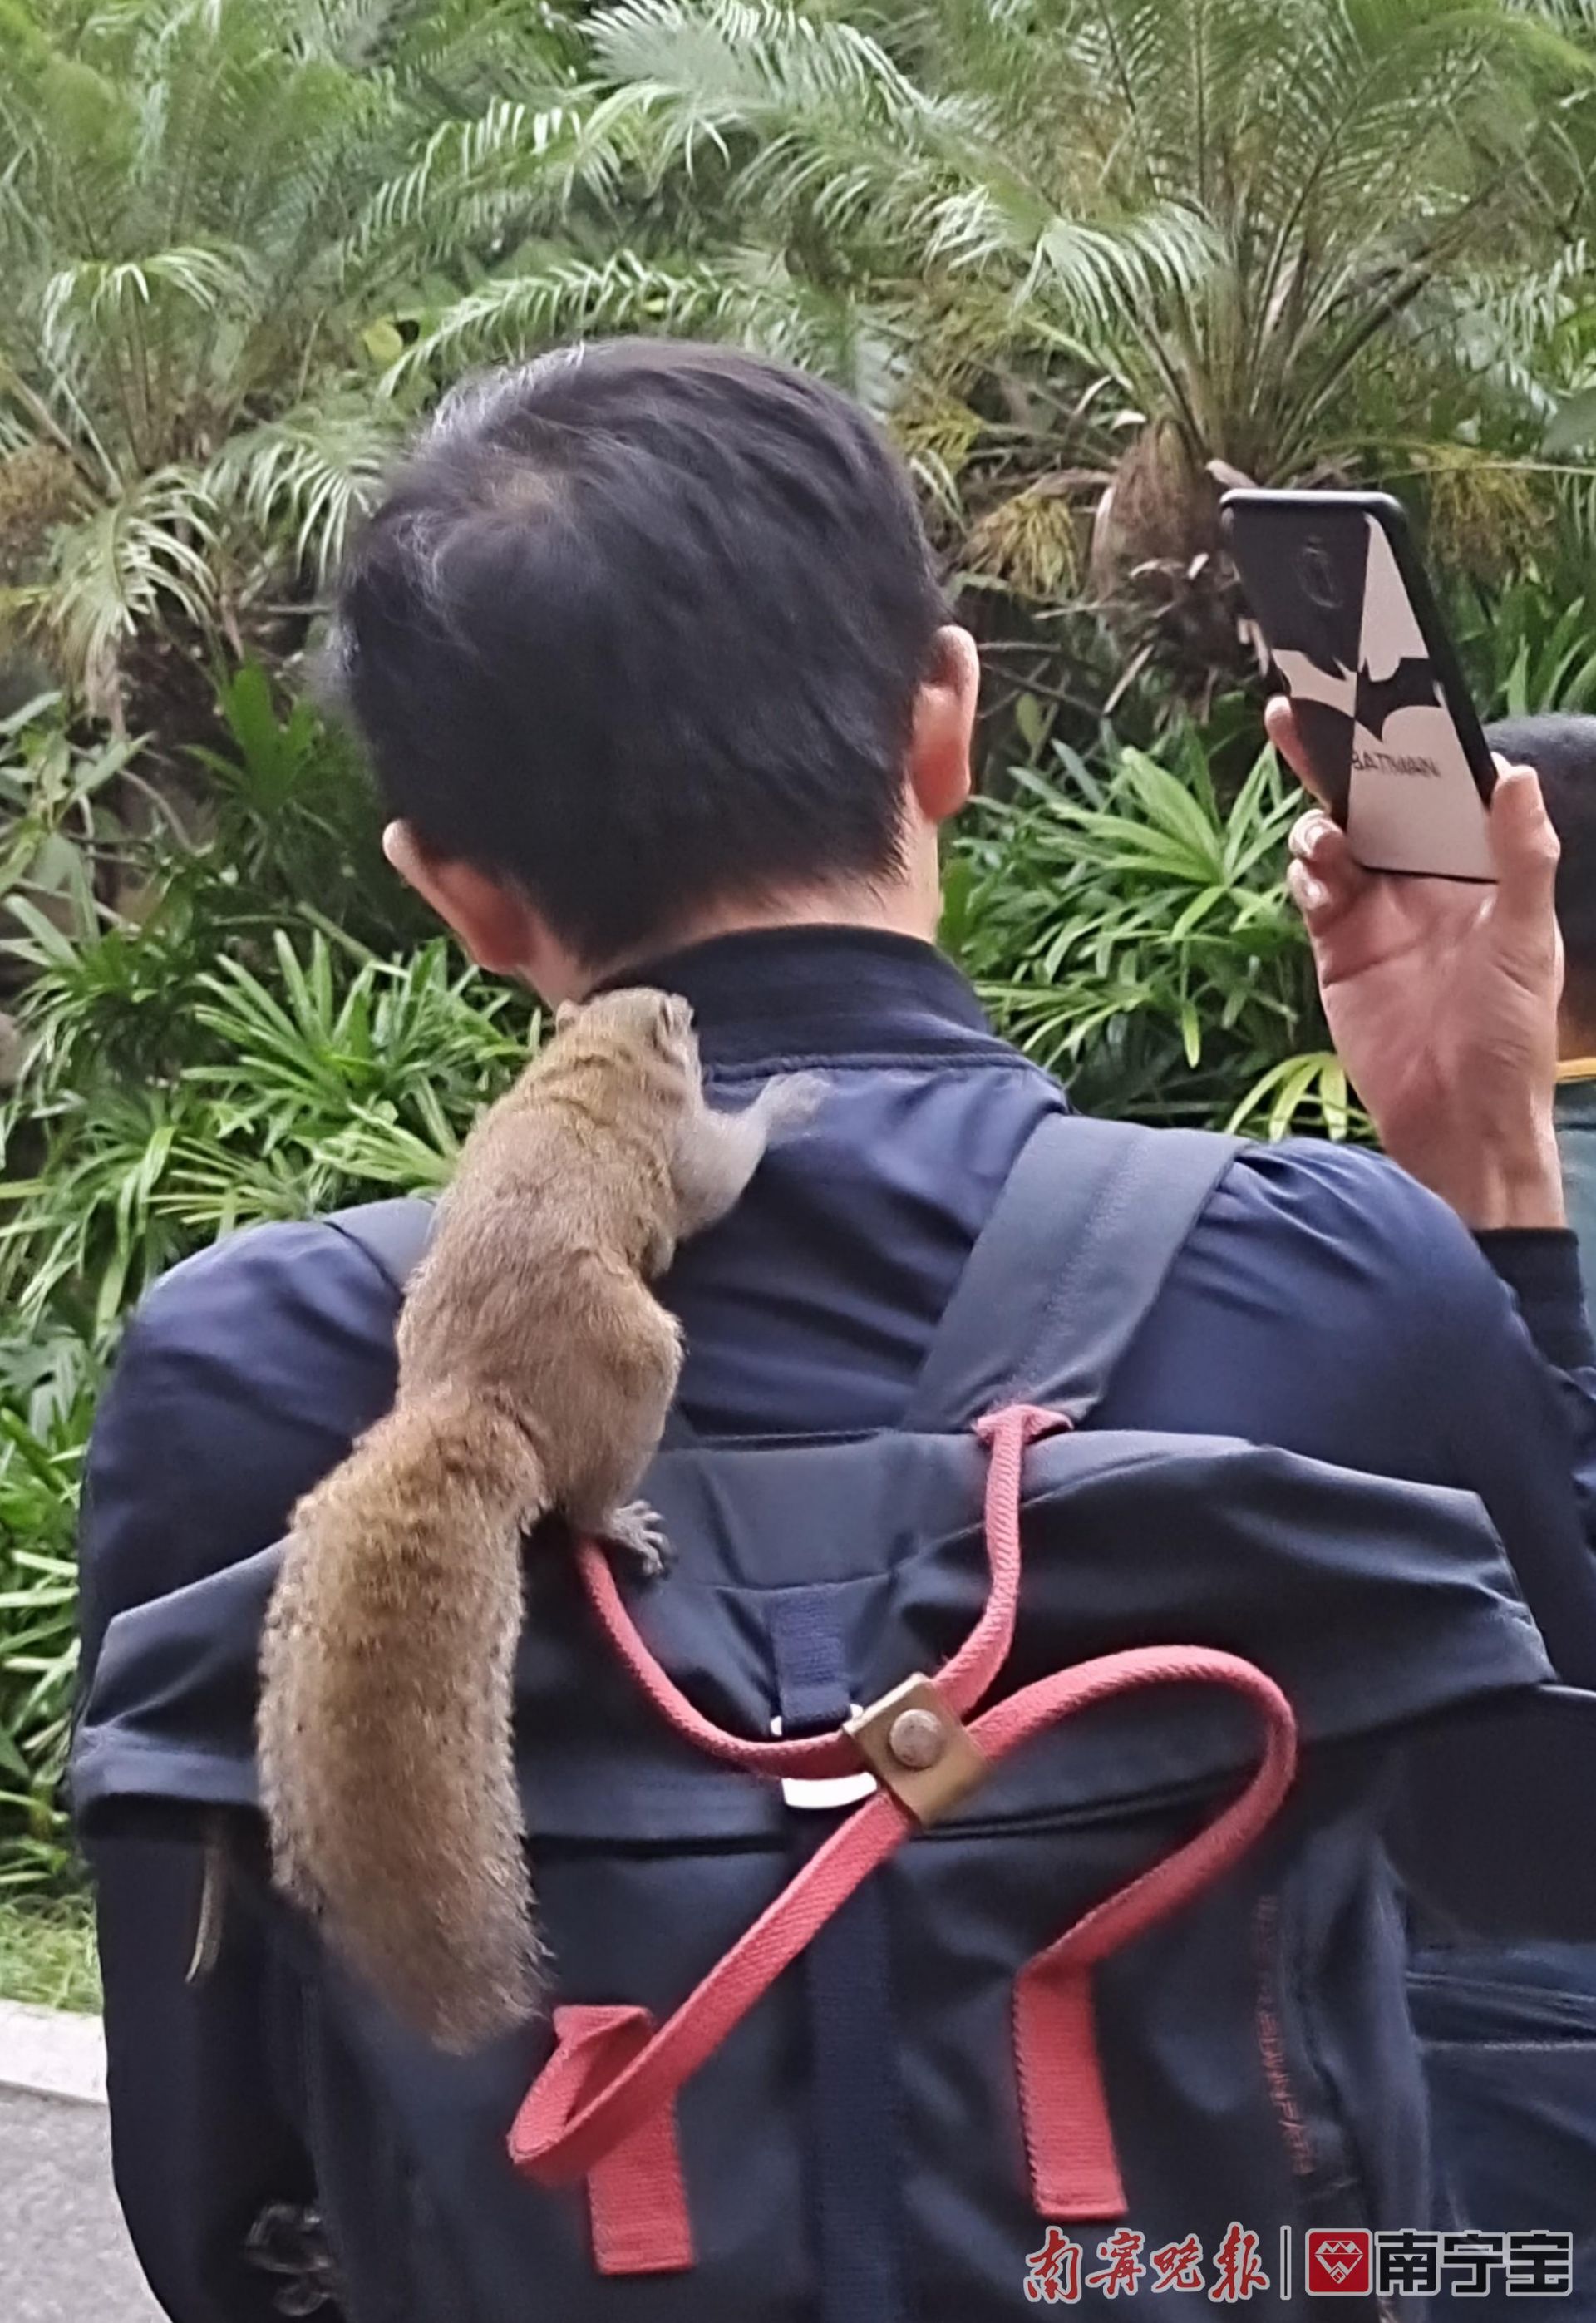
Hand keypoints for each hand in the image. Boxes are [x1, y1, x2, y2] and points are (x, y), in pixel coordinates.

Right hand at [1266, 697, 1564, 1230]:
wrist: (1456, 1125)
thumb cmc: (1509, 1039)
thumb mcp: (1525, 943)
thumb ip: (1519, 859)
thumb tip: (1512, 777)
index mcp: (1475, 869)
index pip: (1438, 790)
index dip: (1409, 746)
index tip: (1381, 702)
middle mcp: (1421, 880)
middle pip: (1371, 802)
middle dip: (1334, 759)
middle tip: (1294, 712)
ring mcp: (1375, 912)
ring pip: (1331, 842)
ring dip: (1318, 829)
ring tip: (1323, 845)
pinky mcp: (1336, 948)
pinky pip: (1309, 893)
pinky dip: (1306, 879)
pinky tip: (1318, 886)